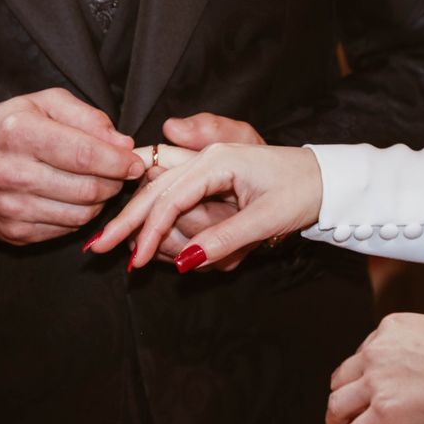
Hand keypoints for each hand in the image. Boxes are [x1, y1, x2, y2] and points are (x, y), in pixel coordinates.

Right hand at [0, 88, 143, 244]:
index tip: (134, 163)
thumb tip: (123, 143)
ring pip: (82, 214)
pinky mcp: (14, 233)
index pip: (84, 154)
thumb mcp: (41, 104)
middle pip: (88, 188)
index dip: (118, 162)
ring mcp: (11, 208)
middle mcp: (12, 172)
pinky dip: (80, 216)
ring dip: (100, 201)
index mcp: (19, 132)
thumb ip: (85, 117)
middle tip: (118, 174)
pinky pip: (67, 230)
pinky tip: (74, 199)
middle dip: (114, 182)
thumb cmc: (6, 129)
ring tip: (97, 184)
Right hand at [91, 142, 321, 271]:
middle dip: (127, 222)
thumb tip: (182, 263)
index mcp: (216, 161)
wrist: (325, 179)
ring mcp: (205, 169)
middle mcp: (204, 160)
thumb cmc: (301, 191)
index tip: (135, 260)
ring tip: (182, 257)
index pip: (169, 197)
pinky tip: (190, 247)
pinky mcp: (209, 183)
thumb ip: (222, 238)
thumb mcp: (266, 218)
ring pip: (164, 199)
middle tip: (98, 248)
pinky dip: (178, 227)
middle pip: (153, 191)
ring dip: (166, 232)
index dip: (150, 231)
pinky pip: (181, 204)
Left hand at [326, 313, 423, 423]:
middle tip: (341, 414)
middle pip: (341, 378)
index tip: (361, 390)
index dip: (360, 376)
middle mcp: (374, 352)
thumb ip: (412, 348)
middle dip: (340, 397)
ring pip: (338, 404)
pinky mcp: (384, 410)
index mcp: (388, 329)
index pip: (362, 354)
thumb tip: (413, 365)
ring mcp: (376, 381)